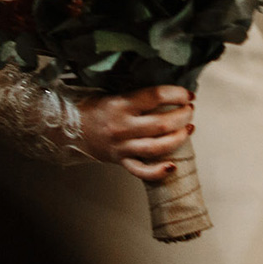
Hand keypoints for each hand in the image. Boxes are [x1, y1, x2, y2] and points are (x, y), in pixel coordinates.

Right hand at [76, 85, 192, 182]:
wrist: (72, 130)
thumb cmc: (97, 108)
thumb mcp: (115, 93)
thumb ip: (139, 95)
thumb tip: (171, 92)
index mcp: (121, 104)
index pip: (156, 96)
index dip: (177, 94)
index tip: (188, 94)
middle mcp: (122, 127)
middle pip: (162, 123)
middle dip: (183, 116)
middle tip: (190, 110)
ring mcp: (122, 147)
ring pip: (157, 147)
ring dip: (179, 138)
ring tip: (189, 128)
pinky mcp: (122, 161)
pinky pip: (142, 171)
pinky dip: (159, 171)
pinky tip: (173, 166)